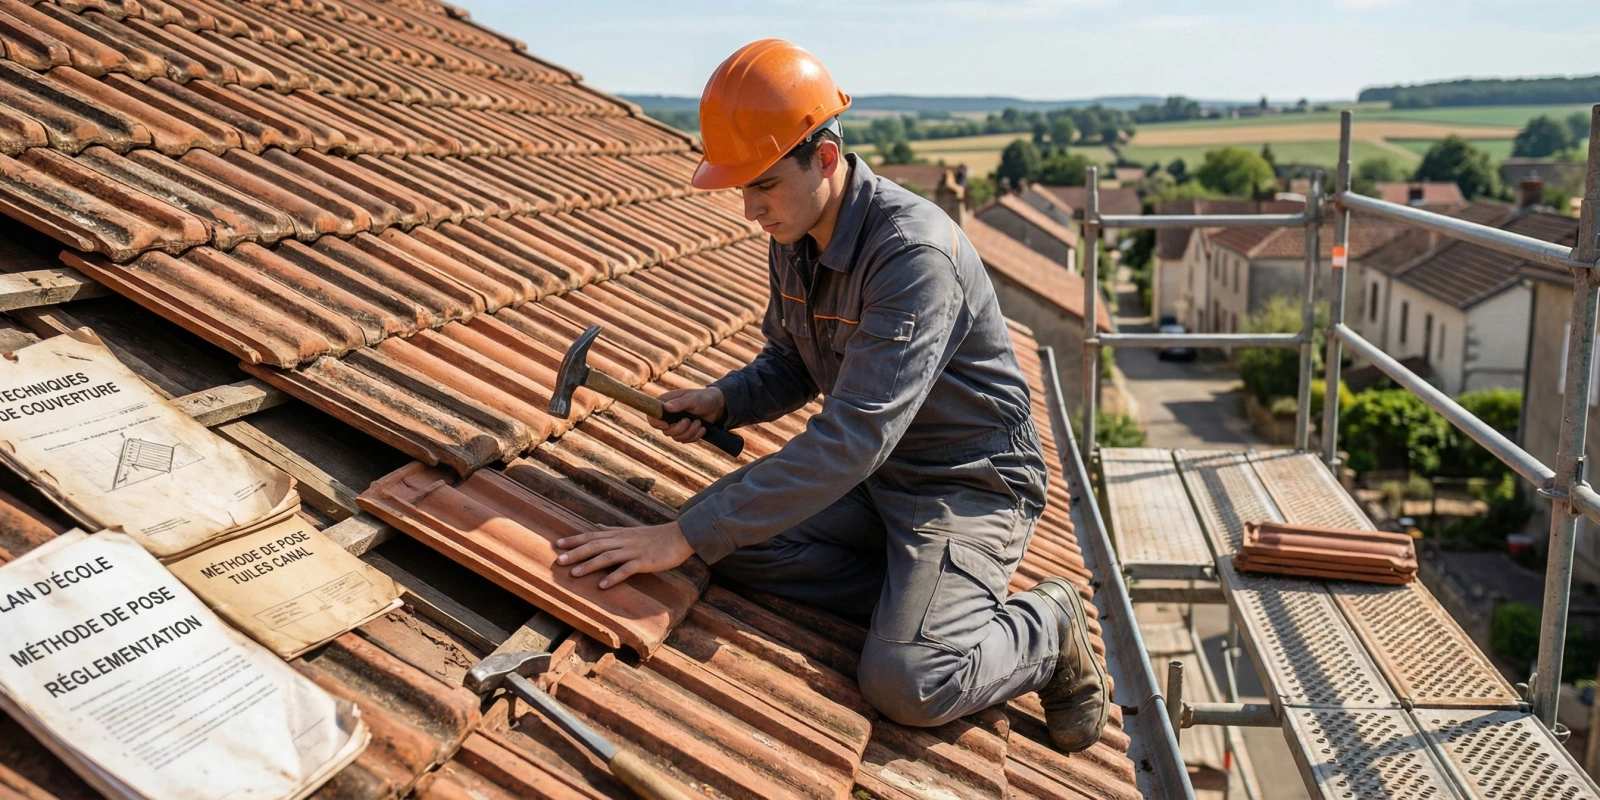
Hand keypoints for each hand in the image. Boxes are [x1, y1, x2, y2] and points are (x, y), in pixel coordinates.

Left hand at [554, 521, 694, 588]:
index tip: (557, 545)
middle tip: (559, 561)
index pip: (592, 536)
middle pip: (595, 546)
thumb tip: (596, 527)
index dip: (575, 540)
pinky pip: (627, 569)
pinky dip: (613, 577)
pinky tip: (602, 585)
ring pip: (607, 557)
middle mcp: (623, 541)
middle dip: (576, 553)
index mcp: (618, 534)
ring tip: (574, 574)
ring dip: (590, 565)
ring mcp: (633, 551)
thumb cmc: (655, 536)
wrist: (679, 537)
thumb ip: (612, 530)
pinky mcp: (644, 561)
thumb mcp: (631, 531)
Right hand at [651, 388, 725, 443]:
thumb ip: (679, 403)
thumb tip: (666, 407)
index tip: (666, 425)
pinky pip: (685, 441)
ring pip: (676, 438)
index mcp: (665, 404)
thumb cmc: (702, 398)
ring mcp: (676, 425)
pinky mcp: (684, 432)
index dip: (656, 423)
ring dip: (690, 432)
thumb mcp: (692, 399)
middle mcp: (668, 416)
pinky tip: (702, 428)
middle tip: (689, 420)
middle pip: (665, 431)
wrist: (716, 406)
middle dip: (679, 429)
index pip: (652, 416)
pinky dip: (695, 436)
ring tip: (698, 422)